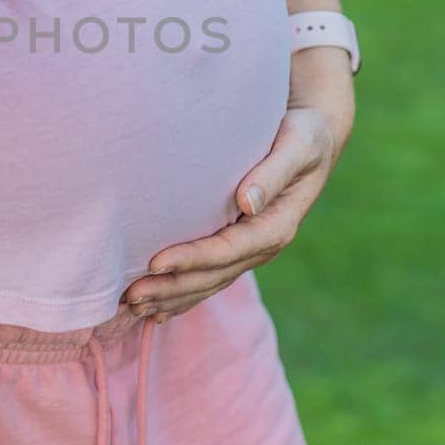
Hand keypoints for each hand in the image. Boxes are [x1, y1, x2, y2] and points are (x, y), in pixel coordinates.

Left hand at [123, 48, 353, 321]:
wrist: (314, 139)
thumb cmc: (304, 135)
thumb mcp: (298, 146)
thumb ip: (274, 172)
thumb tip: (247, 202)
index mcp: (277, 226)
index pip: (227, 250)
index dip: (191, 259)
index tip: (154, 263)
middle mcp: (263, 245)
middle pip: (213, 275)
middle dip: (172, 287)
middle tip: (131, 295)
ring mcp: (250, 250)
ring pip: (208, 283)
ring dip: (171, 297)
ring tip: (133, 306)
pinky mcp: (238, 247)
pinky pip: (209, 277)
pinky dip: (182, 295)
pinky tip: (155, 310)